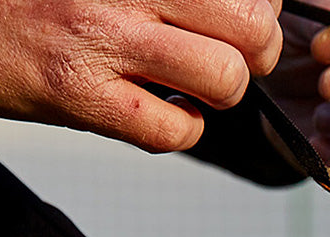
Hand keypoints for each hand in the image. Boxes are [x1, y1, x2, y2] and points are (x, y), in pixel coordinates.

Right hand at [0, 0, 284, 152]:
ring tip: (191, 90)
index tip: (234, 20)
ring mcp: (99, 39)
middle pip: (252, 25)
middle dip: (255, 54)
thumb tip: (236, 8)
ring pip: (224, 78)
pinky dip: (179, 131)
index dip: (257, 7)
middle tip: (228, 60)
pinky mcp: (72, 93)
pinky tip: (156, 115)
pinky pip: (171, 130)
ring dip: (220, 95)